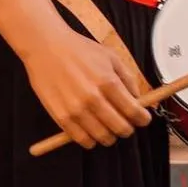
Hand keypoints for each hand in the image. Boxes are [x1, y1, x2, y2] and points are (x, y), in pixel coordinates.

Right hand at [22, 29, 150, 149]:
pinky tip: (89, 129)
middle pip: (122, 129)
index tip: (142, 118)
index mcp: (109, 82)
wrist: (45, 46)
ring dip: (109, 135)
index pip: (135, 113)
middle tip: (124, 122)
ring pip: (103, 138)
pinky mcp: (60, 116)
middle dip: (127, 128)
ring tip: (105, 126)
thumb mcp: (110, 57)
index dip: (143, 119)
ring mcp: (76, 110)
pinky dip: (90, 139)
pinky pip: (82, 140)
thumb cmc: (77, 49)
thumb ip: (128, 79)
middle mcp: (93, 98)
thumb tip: (138, 100)